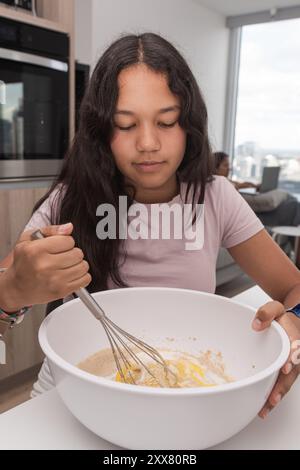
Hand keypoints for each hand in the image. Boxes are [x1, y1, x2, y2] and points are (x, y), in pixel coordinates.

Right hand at [1, 223, 91, 310]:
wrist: (16, 287)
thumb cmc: (23, 263)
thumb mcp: (28, 239)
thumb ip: (51, 230)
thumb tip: (69, 228)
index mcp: (36, 250)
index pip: (69, 240)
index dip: (66, 242)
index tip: (58, 247)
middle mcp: (45, 266)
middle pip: (78, 253)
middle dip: (72, 253)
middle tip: (62, 257)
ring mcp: (55, 280)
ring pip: (83, 266)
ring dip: (78, 265)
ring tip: (66, 266)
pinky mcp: (62, 291)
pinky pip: (85, 279)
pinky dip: (81, 276)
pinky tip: (70, 274)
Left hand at [252, 301, 299, 417]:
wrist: (289, 324)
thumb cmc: (282, 319)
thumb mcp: (275, 309)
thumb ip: (267, 312)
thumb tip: (256, 324)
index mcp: (294, 340)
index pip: (295, 351)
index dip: (292, 359)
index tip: (286, 367)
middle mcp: (294, 357)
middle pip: (291, 374)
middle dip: (282, 387)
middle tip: (273, 398)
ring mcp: (289, 367)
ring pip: (285, 384)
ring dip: (276, 396)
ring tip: (264, 409)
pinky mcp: (282, 373)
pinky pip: (278, 385)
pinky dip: (272, 396)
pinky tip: (262, 407)